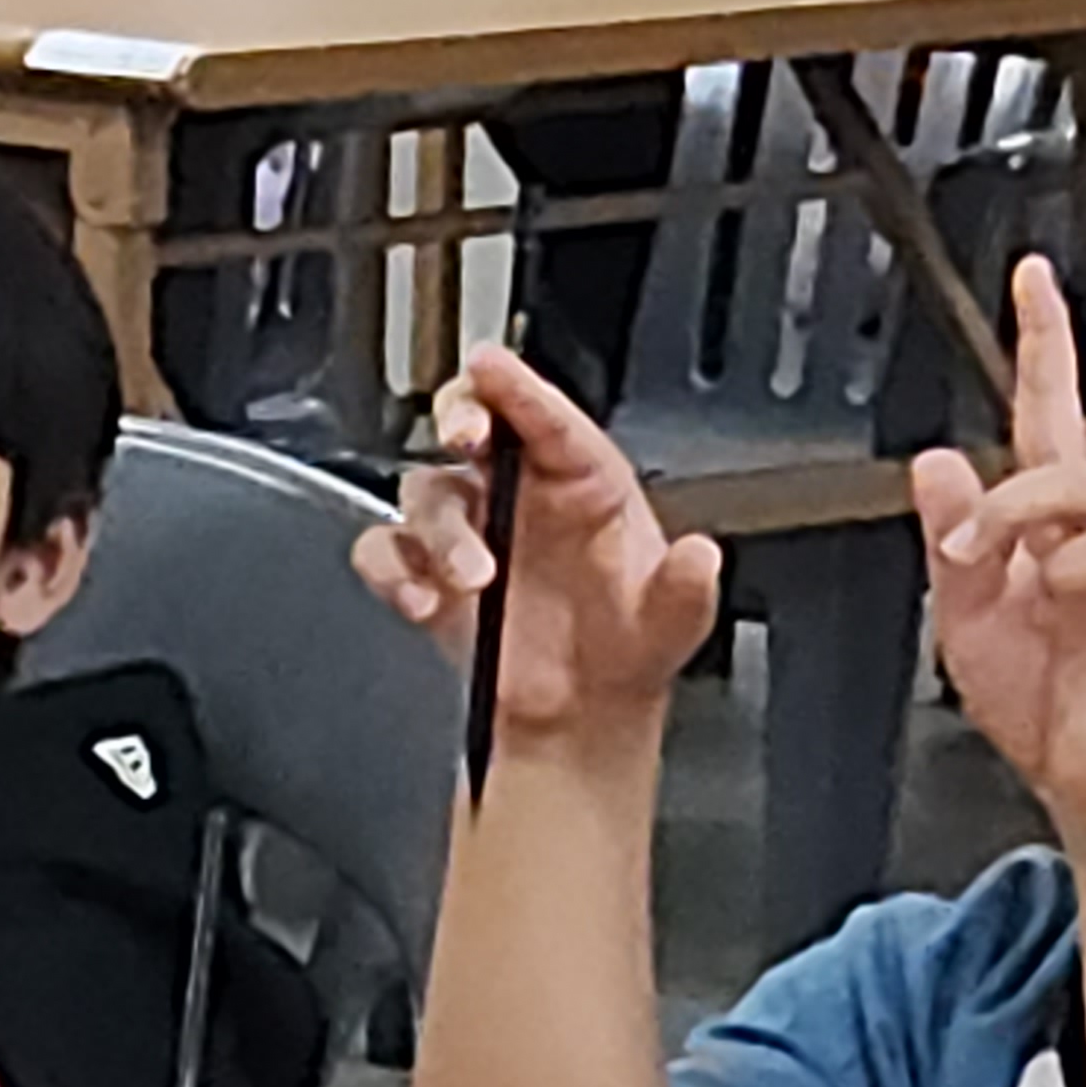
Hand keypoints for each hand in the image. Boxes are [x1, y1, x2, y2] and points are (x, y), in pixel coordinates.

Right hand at [356, 355, 708, 771]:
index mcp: (584, 483)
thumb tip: (701, 558)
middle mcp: (521, 494)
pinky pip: (385, 550)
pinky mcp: (428, 575)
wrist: (577, 720)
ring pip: (427, 490)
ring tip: (473, 580)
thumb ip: (687, 592)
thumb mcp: (671, 626)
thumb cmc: (623, 654)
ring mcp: (471, 531)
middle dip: (460, 415)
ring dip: (440, 531)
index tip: (492, 366)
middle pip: (473, 422)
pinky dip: (390, 570)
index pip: (548, 418)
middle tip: (465, 436)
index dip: (518, 387)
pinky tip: (420, 601)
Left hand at [910, 244, 1085, 832]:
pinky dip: (1060, 563)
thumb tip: (936, 463)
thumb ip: (952, 539)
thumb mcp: (968, 616)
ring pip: (1080, 479)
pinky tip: (1048, 593)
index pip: (1055, 412)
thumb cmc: (1049, 705)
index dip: (1046, 345)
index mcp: (1061, 522)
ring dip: (1016, 503)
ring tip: (980, 556)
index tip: (1039, 280)